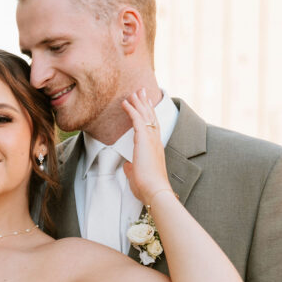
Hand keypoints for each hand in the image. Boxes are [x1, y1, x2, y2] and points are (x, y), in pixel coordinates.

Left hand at [121, 89, 170, 204]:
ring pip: (145, 115)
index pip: (153, 126)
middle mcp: (156, 141)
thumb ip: (132, 168)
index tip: (146, 104)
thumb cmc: (147, 186)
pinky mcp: (144, 139)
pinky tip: (125, 103)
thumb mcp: (136, 175)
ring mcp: (151, 139)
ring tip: (134, 92)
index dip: (149, 114)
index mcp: (155, 148)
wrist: (154, 190)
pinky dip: (131, 109)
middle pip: (151, 116)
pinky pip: (137, 119)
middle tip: (141, 91)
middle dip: (145, 103)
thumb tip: (127, 165)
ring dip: (139, 102)